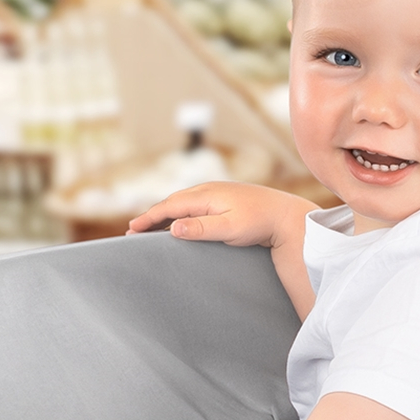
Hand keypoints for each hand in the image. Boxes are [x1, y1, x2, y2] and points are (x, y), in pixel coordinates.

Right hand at [127, 182, 311, 247]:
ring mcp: (217, 193)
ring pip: (183, 202)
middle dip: (152, 215)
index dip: (149, 218)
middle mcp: (209, 190)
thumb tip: (173, 227)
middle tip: (134, 230)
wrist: (287, 215)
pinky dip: (181, 213)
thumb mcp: (231, 229)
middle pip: (172, 202)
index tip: (132, 229)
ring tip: (151, 227)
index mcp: (206, 195)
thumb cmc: (261, 222)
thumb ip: (202, 228)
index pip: (169, 206)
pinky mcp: (225, 200)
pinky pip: (195, 205)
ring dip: (166, 213)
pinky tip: (180, 222)